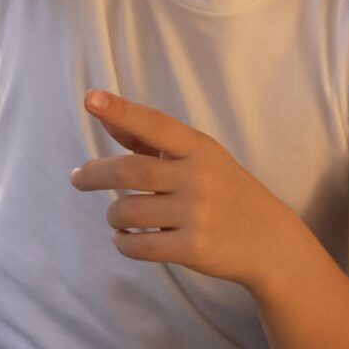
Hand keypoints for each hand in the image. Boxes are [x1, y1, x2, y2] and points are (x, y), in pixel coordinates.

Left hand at [69, 90, 305, 292]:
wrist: (270, 241)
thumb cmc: (225, 192)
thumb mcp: (199, 158)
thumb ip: (151, 140)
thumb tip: (106, 116)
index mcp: (199, 148)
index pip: (155, 123)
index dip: (121, 110)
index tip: (91, 99)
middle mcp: (199, 177)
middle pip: (131, 171)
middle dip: (96, 175)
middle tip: (78, 178)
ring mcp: (198, 214)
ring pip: (129, 212)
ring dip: (114, 216)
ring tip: (118, 218)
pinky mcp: (194, 249)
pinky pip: (139, 246)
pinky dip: (123, 242)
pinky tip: (126, 238)